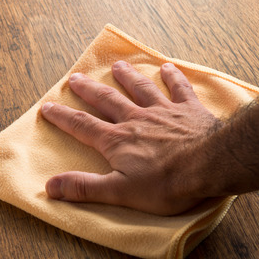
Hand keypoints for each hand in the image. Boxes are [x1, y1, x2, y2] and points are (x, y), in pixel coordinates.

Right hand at [40, 61, 219, 215]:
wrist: (211, 165)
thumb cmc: (166, 184)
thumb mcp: (119, 192)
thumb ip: (85, 187)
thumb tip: (50, 186)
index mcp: (117, 140)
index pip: (82, 126)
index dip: (63, 116)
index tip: (47, 106)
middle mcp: (136, 119)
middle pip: (107, 100)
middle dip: (89, 90)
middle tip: (75, 78)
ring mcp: (163, 111)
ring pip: (140, 88)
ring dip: (127, 76)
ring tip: (118, 66)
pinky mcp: (189, 110)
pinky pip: (179, 89)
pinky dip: (173, 77)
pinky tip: (167, 67)